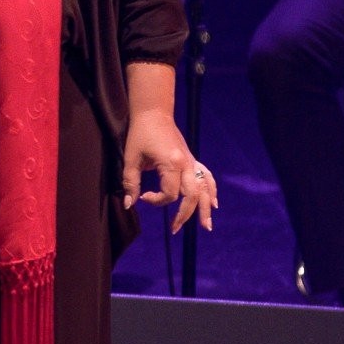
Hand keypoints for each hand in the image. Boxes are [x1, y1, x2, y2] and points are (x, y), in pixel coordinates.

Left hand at [120, 111, 216, 232]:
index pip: (169, 194)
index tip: (143, 197)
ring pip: (204, 189)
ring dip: (205, 208)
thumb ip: (130, 183)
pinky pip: (206, 177)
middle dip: (184, 215)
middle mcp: (186, 164)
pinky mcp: (192, 159)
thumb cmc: (140, 134)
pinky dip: (211, 190)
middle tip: (174, 230)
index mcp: (172, 164)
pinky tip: (213, 203)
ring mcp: (191, 162)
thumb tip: (129, 205)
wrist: (154, 113)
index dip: (156, 201)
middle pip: (191, 196)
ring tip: (206, 226)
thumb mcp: (131, 159)